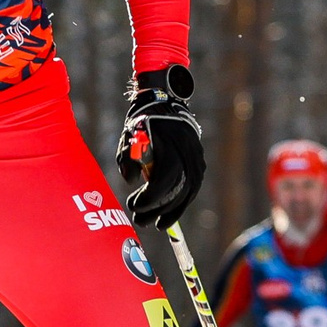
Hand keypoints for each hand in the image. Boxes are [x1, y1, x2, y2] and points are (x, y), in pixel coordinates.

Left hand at [114, 65, 204, 227]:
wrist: (165, 103)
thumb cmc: (141, 122)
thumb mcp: (128, 138)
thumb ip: (127, 161)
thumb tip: (133, 183)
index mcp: (168, 146)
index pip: (162, 181)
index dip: (148, 199)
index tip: (133, 205)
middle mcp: (186, 153)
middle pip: (176, 191)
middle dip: (157, 209)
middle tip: (140, 220)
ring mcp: (196, 158)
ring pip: (188, 193)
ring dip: (172, 212)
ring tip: (157, 224)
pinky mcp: (199, 162)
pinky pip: (192, 188)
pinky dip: (182, 203)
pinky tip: (170, 214)